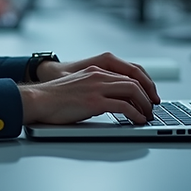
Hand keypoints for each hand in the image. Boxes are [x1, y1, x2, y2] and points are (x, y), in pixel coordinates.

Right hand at [18, 66, 154, 124]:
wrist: (38, 99)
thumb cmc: (53, 98)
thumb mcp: (78, 86)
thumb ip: (95, 88)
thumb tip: (110, 102)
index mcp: (95, 70)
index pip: (127, 74)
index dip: (142, 85)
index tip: (148, 96)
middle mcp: (98, 75)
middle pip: (134, 81)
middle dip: (148, 95)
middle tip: (152, 107)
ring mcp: (97, 87)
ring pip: (132, 91)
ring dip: (144, 104)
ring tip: (147, 115)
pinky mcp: (94, 101)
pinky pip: (123, 106)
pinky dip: (135, 114)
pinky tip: (138, 120)